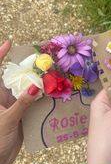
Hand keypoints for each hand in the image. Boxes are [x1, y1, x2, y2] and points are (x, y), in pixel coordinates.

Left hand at [0, 41, 39, 163]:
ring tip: (51, 74)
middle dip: (27, 69)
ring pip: (26, 91)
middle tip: (42, 60)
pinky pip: (33, 104)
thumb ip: (21, 104)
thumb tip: (36, 87)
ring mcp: (13, 107)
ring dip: (37, 84)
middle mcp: (3, 98)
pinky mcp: (22, 116)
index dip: (0, 55)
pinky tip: (52, 95)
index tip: (10, 43)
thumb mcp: (7, 120)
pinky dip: (41, 100)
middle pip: (15, 79)